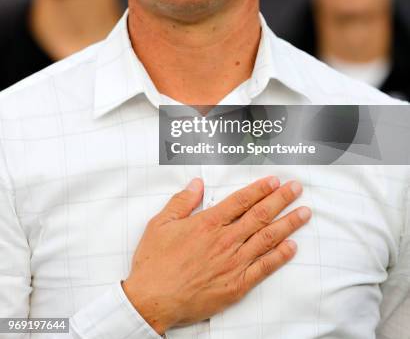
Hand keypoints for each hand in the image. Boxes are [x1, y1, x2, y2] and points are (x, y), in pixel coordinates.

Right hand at [122, 175, 310, 333]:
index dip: (260, 189)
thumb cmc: (154, 263)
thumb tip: (197, 184)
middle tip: (296, 188)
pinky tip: (292, 247)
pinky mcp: (236, 285)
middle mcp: (225, 240)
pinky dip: (280, 256)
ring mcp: (233, 263)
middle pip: (260, 215)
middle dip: (281, 199)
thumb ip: (182, 202)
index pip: (241, 200)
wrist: (152, 300)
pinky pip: (264, 268)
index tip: (275, 180)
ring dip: (288, 224)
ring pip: (267, 238)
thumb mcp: (160, 224)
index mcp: (207, 224)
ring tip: (304, 212)